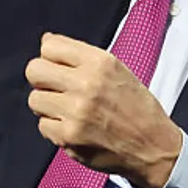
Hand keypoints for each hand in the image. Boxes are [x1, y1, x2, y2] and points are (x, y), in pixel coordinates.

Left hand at [25, 33, 182, 187]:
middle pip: (34, 70)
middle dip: (41, 79)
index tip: (58, 67)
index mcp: (100, 62)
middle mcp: (87, 83)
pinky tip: (74, 127)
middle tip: (55, 88)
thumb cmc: (137, 108)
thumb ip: (80, 55)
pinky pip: (42, 125)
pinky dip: (55, 128)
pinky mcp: (68, 136)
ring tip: (67, 110)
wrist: (153, 146)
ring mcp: (76, 111)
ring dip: (47, 105)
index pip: (49, 46)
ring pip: (34, 99)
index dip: (51, 58)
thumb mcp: (116, 70)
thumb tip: (46, 40)